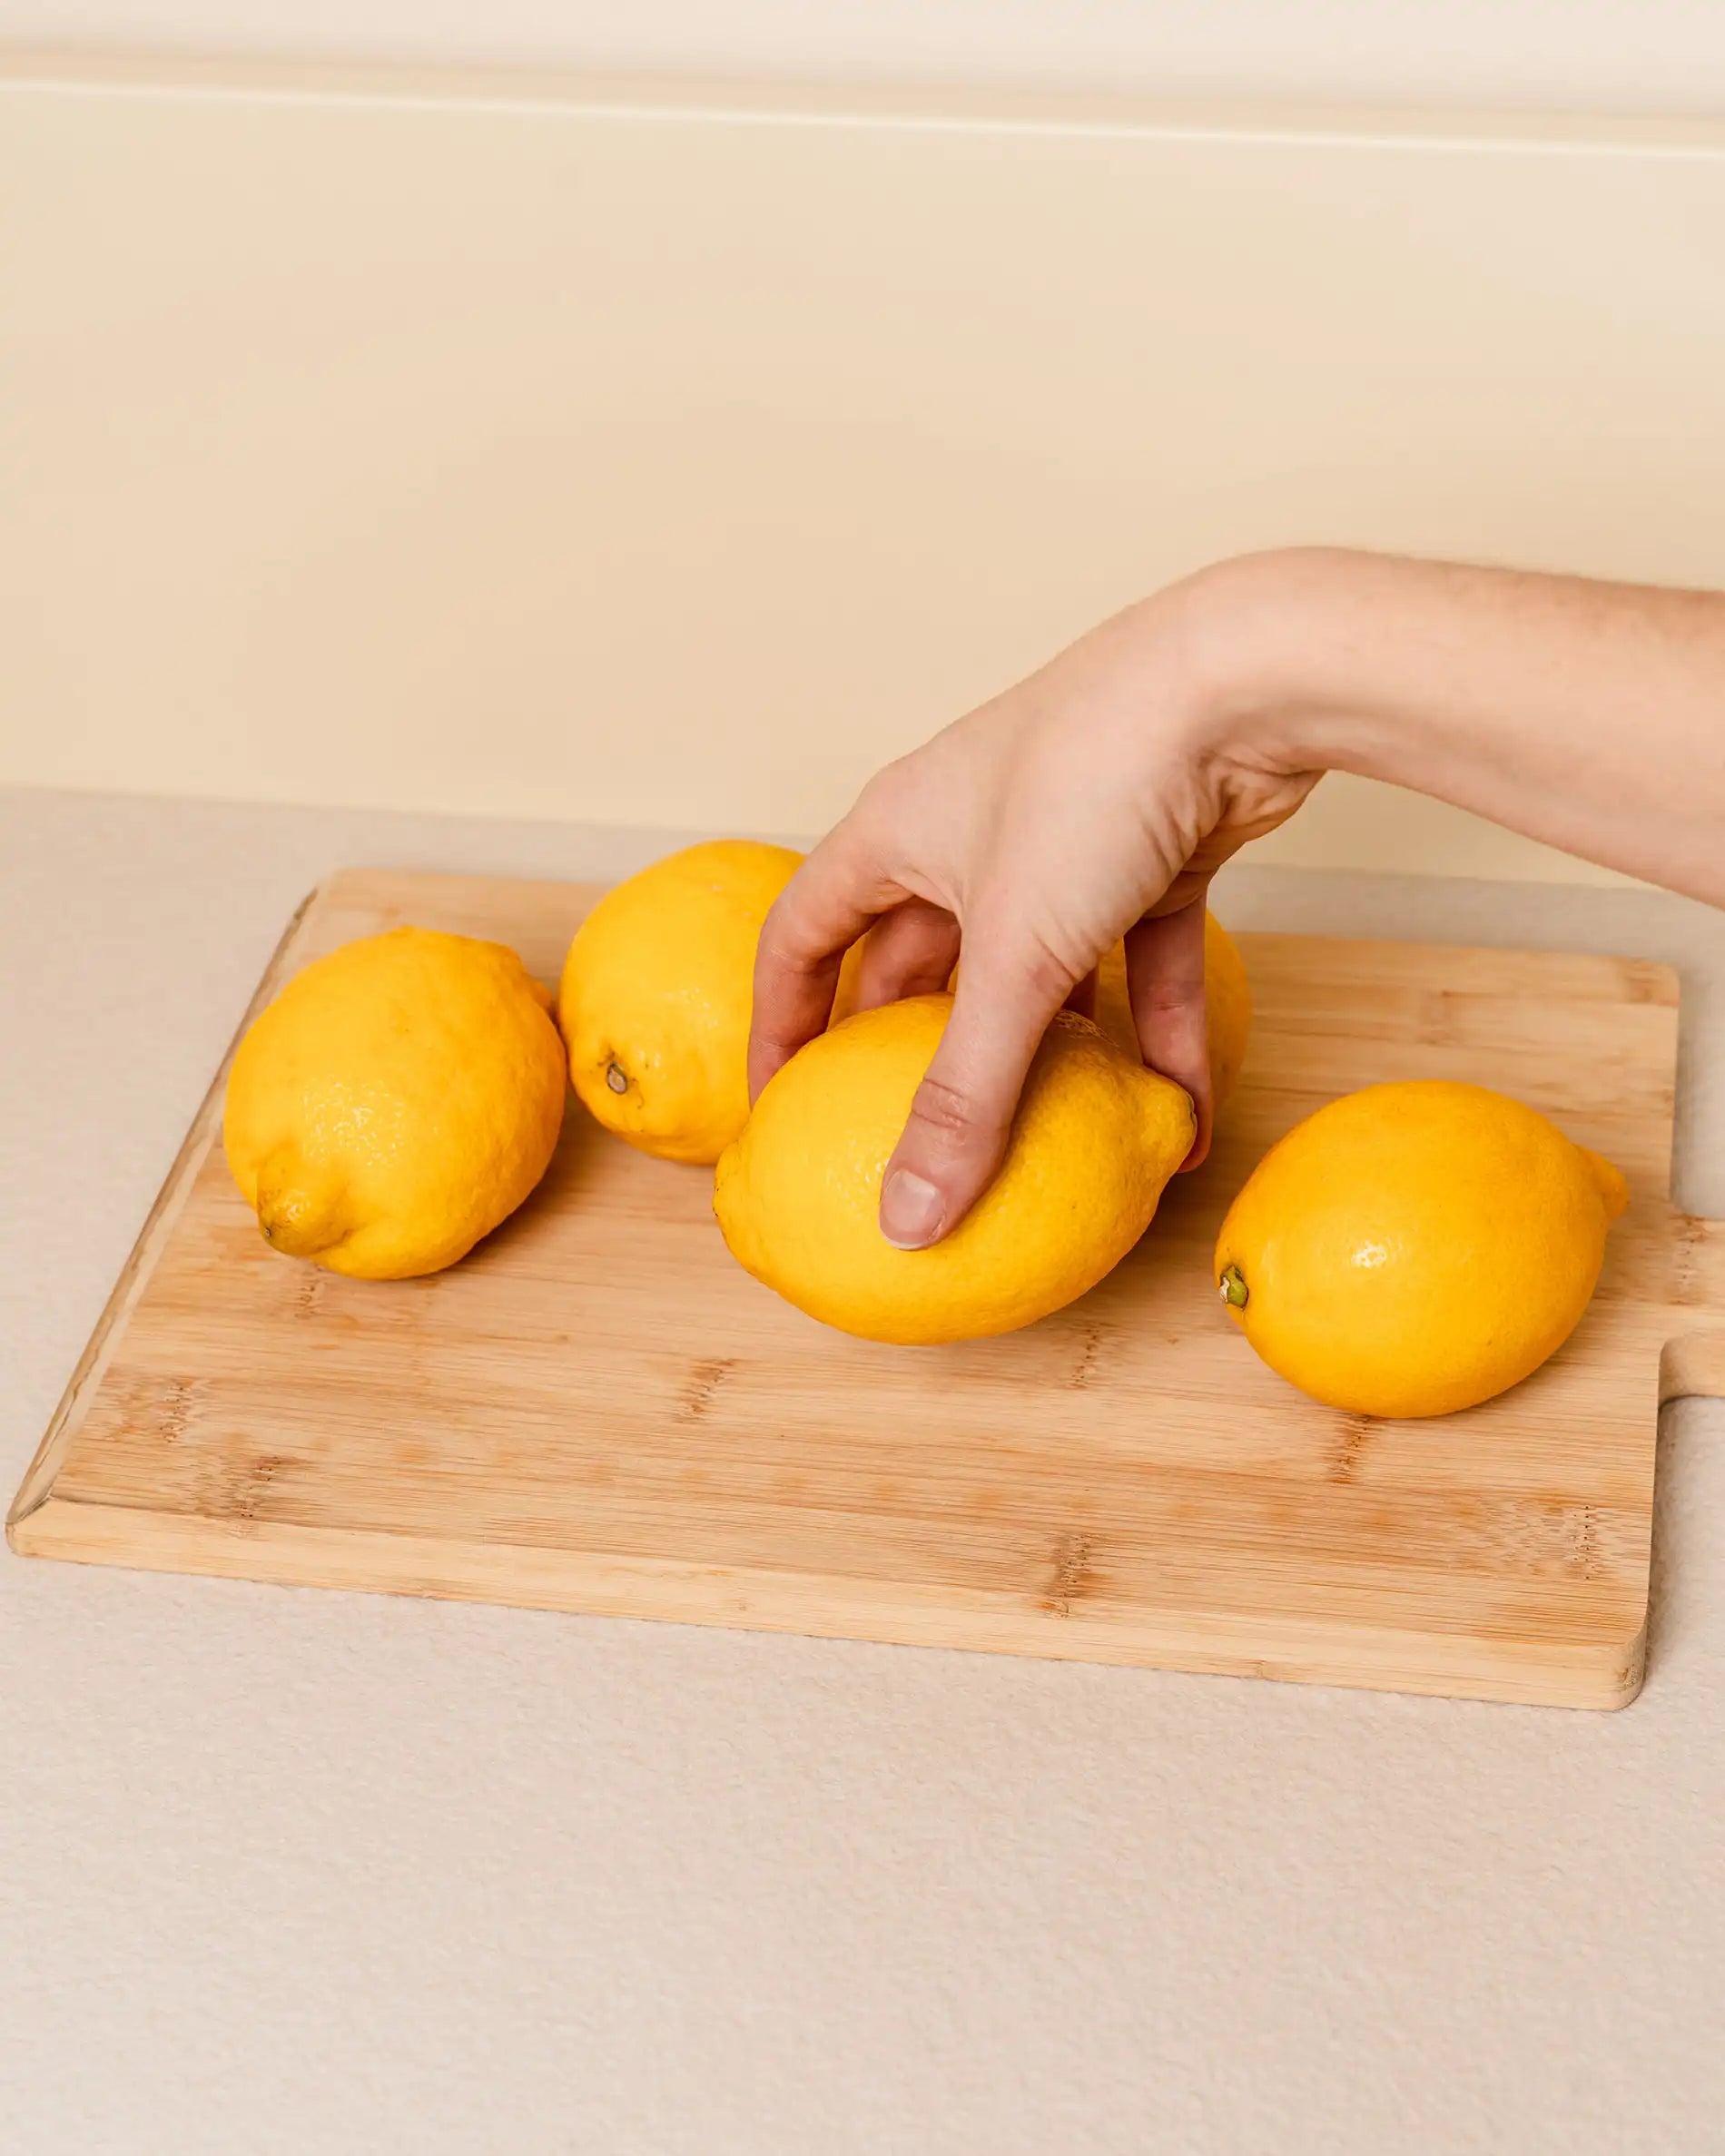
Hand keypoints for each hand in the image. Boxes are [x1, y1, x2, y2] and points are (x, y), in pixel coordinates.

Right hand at [747, 569, 1317, 1248]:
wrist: (1243, 680)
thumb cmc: (1094, 784)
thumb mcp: (1014, 956)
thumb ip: (963, 1095)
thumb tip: (905, 1221)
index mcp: (896, 833)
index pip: (803, 935)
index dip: (782, 1024)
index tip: (782, 1109)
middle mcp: (967, 834)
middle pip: (920, 963)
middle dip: (924, 1058)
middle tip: (925, 1144)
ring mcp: (1063, 845)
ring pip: (1037, 974)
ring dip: (1051, 1061)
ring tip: (1054, 1150)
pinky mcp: (1152, 857)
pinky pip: (1139, 966)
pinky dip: (1154, 1036)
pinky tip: (1180, 1119)